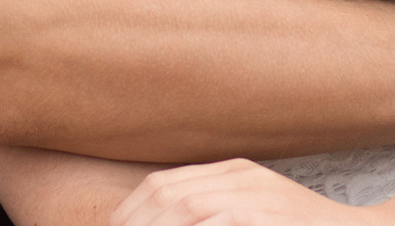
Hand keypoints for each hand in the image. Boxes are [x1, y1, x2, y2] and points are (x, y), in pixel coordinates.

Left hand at [110, 160, 380, 225]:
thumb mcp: (258, 214)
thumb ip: (219, 215)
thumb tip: (166, 218)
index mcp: (235, 175)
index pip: (163, 185)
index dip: (130, 211)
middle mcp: (241, 179)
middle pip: (166, 195)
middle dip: (132, 221)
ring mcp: (255, 197)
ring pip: (183, 206)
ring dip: (152, 224)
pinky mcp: (264, 215)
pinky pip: (216, 221)